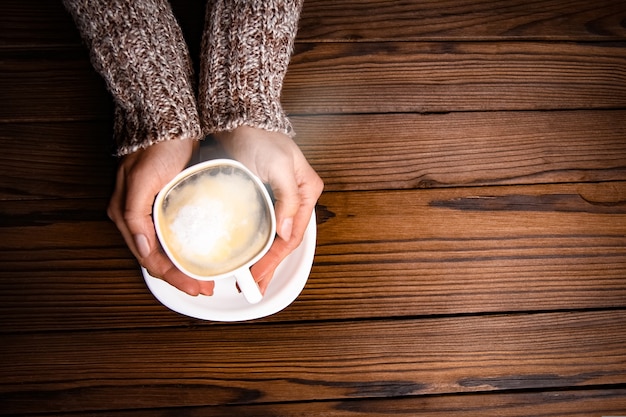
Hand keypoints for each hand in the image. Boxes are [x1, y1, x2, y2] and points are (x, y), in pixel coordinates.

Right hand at [107, 139, 215, 295]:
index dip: (173, 277)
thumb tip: (143, 248)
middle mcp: (135, 218)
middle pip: (156, 258)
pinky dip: (183, 248)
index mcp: (126, 215)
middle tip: (204, 286)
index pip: (149, 258)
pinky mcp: (163, 203)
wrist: (170, 121)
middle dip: (179, 276)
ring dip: (182, 265)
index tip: (196, 285)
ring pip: (164, 250)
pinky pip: (171, 234)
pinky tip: (199, 251)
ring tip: (204, 275)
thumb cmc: (157, 146)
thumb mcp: (143, 180)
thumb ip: (135, 215)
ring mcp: (149, 212)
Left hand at [215, 126, 323, 292]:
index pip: (292, 235)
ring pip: (273, 237)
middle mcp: (295, 199)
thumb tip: (286, 233)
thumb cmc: (260, 137)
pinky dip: (254, 243)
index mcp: (306, 192)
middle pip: (284, 241)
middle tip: (253, 286)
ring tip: (248, 278)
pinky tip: (245, 254)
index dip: (275, 259)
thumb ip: (286, 200)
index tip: (257, 275)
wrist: (238, 118)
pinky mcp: (261, 196)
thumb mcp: (278, 167)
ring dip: (261, 258)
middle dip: (269, 265)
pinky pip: (261, 226)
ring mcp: (278, 199)